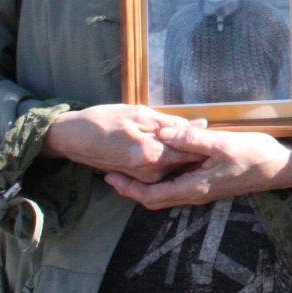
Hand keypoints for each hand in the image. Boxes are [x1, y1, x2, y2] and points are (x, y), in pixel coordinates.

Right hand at [40, 103, 204, 181]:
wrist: (72, 138)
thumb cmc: (103, 120)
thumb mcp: (139, 114)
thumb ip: (171, 123)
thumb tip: (201, 124)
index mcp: (151, 154)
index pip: (192, 151)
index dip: (208, 141)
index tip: (218, 131)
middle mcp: (150, 172)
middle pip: (187, 161)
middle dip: (199, 147)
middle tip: (208, 128)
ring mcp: (144, 178)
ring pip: (177, 165)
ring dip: (185, 151)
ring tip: (185, 134)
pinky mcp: (139, 178)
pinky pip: (164, 168)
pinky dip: (171, 156)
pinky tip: (168, 142)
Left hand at [103, 120, 291, 208]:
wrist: (281, 167)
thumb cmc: (255, 155)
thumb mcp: (224, 144)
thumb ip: (193, 140)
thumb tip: (163, 133)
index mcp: (194, 187)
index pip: (152, 196)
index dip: (128, 189)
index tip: (110, 176)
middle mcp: (195, 193)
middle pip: (155, 198)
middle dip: (131, 188)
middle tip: (112, 172)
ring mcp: (203, 189)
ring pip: (166, 192)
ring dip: (145, 182)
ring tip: (130, 165)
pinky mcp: (209, 182)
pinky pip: (178, 184)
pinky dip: (163, 176)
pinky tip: (161, 159)